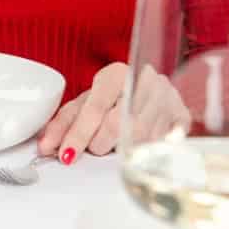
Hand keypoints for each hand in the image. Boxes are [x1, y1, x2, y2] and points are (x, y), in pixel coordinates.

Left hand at [37, 62, 189, 161]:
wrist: (152, 90)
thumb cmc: (114, 98)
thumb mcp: (86, 103)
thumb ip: (64, 123)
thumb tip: (45, 146)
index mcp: (116, 74)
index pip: (94, 107)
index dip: (78, 134)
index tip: (66, 155)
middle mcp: (145, 81)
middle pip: (117, 125)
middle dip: (100, 143)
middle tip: (96, 147)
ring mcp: (168, 99)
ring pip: (139, 139)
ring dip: (121, 149)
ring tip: (115, 143)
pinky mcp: (183, 117)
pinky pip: (161, 145)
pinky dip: (145, 152)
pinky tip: (138, 147)